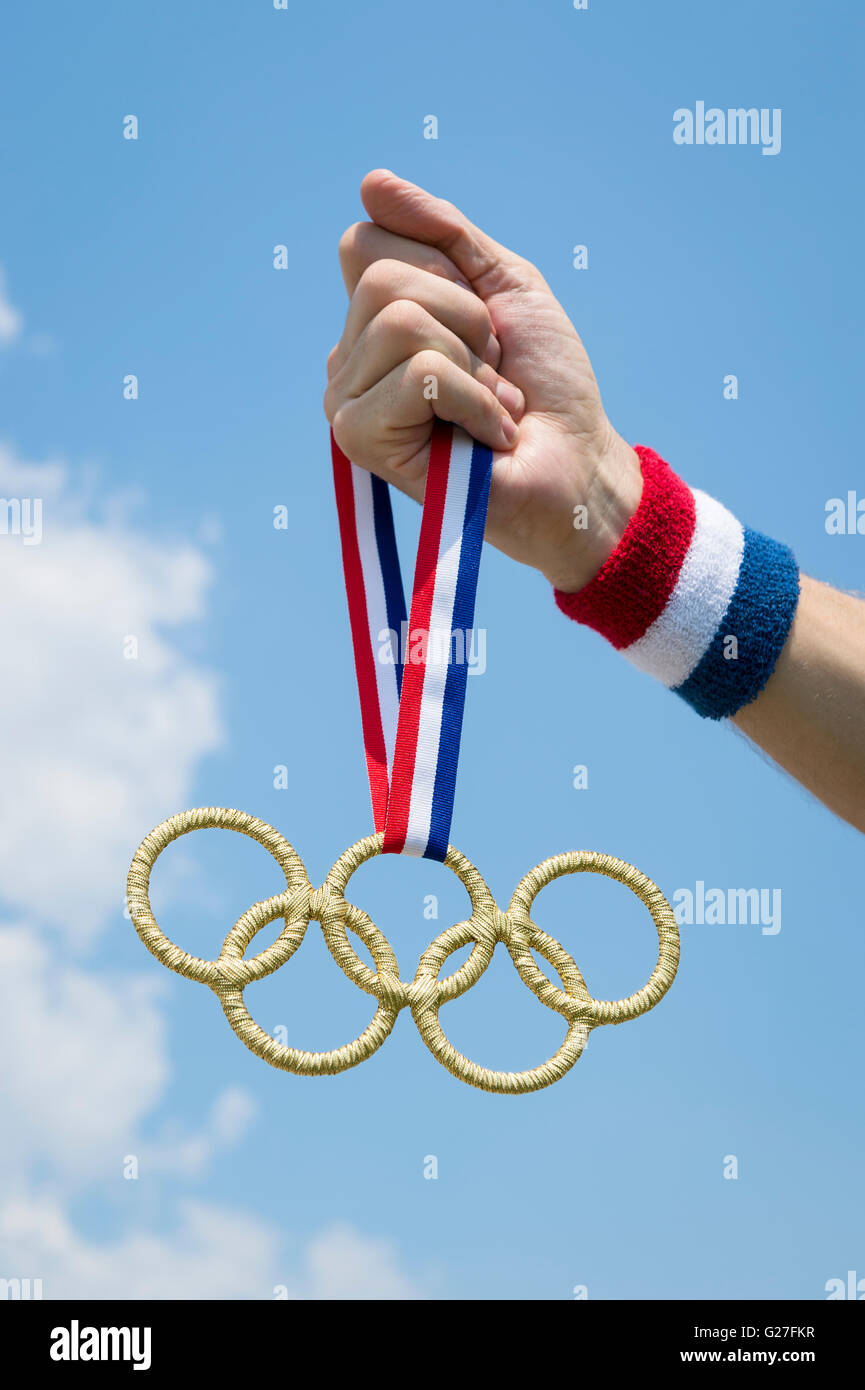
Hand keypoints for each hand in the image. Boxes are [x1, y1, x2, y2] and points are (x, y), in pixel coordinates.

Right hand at [324, 170, 641, 592]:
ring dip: (473, 361)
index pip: (365, 240)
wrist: (578, 464)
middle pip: (381, 279)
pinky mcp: (361, 441)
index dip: (442, 270)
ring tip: (490, 404)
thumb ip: (443, 233)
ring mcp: (347, 401)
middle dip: (464, 316)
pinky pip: (417, 372)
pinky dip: (472, 397)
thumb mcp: (504, 285)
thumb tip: (370, 182)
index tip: (483, 325)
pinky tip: (485, 434)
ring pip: (398, 322)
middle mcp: (347, 360)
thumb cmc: (545, 385)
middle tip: (492, 369)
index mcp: (372, 321)